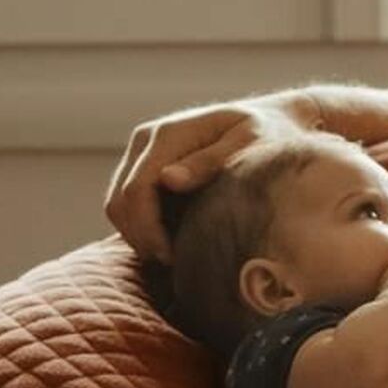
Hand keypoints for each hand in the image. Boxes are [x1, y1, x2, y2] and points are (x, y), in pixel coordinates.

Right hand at [105, 93, 313, 262]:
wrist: (270, 122)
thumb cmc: (268, 136)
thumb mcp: (250, 145)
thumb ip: (211, 161)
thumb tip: (169, 180)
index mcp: (168, 134)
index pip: (137, 190)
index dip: (149, 231)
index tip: (174, 258)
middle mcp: (146, 140)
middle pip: (119, 202)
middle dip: (141, 239)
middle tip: (174, 265)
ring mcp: (141, 153)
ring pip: (117, 206)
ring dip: (138, 236)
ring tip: (174, 256)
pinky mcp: (145, 166)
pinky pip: (127, 205)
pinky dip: (142, 228)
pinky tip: (172, 241)